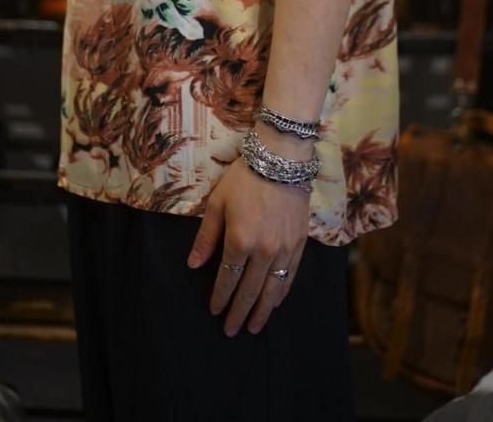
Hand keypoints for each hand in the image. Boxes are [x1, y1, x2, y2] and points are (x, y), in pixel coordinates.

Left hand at [187, 155, 310, 336]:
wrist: (282, 159)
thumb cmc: (244, 178)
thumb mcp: (217, 203)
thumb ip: (206, 237)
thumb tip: (193, 265)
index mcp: (239, 241)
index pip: (228, 278)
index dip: (220, 297)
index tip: (214, 311)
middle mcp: (263, 251)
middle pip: (250, 290)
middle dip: (239, 312)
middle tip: (232, 331)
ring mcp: (284, 248)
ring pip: (273, 289)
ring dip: (263, 311)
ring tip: (255, 327)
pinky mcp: (299, 242)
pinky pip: (291, 275)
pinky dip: (282, 292)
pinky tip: (276, 302)